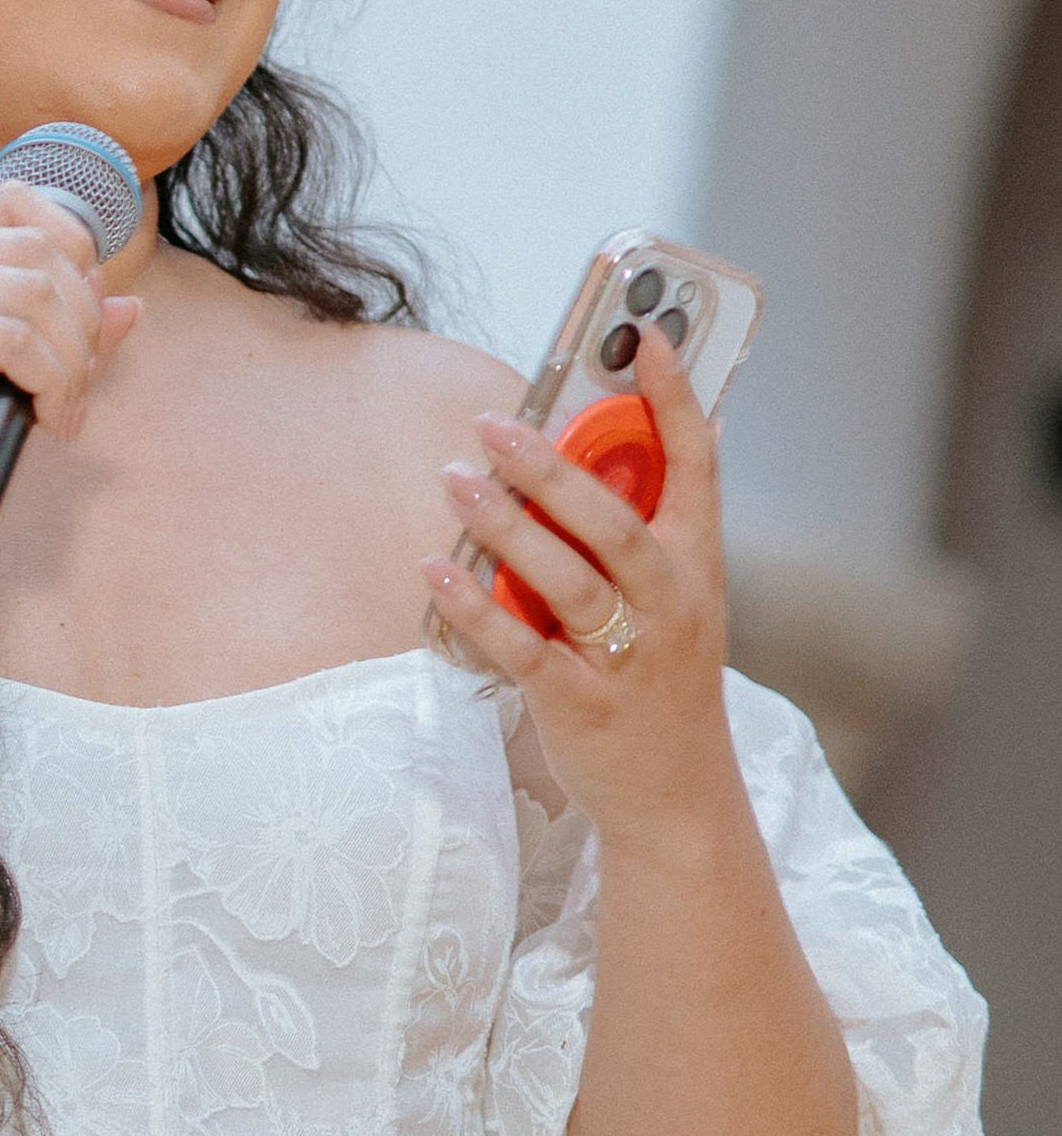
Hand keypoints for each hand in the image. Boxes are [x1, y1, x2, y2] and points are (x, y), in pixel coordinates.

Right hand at [0, 184, 141, 541]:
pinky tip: (46, 419)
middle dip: (82, 323)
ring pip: (34, 294)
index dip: (74, 248)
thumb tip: (130, 305)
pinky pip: (14, 340)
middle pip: (39, 251)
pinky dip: (49, 382)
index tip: (81, 322)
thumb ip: (55, 329)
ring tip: (61, 410)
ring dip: (70, 361)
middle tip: (77, 388)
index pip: (15, 199)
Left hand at [421, 323, 740, 844]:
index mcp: (696, 567)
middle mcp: (672, 606)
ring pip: (569, 581)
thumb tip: (589, 449)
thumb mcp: (673, 602)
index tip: (650, 337)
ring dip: (507, 528)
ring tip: (454, 480)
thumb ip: (640, 532)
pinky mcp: (581, 704)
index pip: (699, 467)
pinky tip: (436, 572)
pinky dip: (476, 609)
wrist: (677, 798)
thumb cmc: (662, 682)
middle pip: (616, 523)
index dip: (677, 400)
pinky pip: (522, 649)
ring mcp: (629, 659)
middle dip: (555, 467)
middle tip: (494, 422)